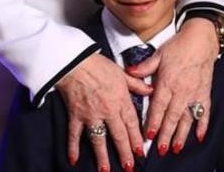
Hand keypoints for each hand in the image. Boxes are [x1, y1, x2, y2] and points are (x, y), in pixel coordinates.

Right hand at [56, 52, 150, 171]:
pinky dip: (72, 147)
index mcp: (121, 100)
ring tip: (106, 170)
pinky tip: (73, 160)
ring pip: (98, 139)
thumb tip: (151, 90)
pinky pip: (74, 134)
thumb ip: (137, 84)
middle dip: (125, 153)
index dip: (137, 139)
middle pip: (118, 136)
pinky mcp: (76, 115)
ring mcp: (91, 115)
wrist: (76, 62)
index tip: (141, 152)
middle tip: (129, 167)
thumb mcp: (122, 73)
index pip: (132, 124)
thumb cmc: (99, 66)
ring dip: (102, 156)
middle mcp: (107, 110)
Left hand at [126, 18, 217, 155]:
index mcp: (167, 81)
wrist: (201, 39)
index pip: (158, 105)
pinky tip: (200, 136)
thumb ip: (144, 67)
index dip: (153, 120)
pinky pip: (205, 111)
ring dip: (182, 134)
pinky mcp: (205, 93)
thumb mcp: (158, 54)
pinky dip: (203, 124)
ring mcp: (194, 93)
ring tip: (176, 147)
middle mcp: (181, 90)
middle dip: (166, 134)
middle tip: (160, 149)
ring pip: (187, 118)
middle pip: (172, 116)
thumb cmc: (178, 46)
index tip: (148, 134)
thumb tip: (129, 72)